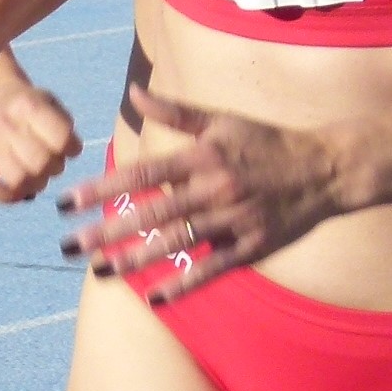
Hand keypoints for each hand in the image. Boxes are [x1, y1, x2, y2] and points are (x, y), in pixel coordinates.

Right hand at [0, 79, 82, 202]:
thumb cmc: (30, 107)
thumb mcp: (51, 103)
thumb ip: (65, 126)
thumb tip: (70, 154)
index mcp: (29, 105)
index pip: (61, 138)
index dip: (72, 149)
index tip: (71, 149)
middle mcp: (5, 122)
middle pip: (40, 163)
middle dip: (54, 169)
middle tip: (53, 165)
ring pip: (18, 180)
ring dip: (35, 185)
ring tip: (38, 177)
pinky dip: (9, 197)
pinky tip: (20, 191)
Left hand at [55, 84, 341, 303]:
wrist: (324, 167)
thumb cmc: (266, 141)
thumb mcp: (222, 120)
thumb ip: (175, 113)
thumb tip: (133, 93)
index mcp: (203, 155)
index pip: (143, 172)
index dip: (102, 187)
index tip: (67, 201)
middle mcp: (214, 186)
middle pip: (151, 212)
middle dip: (106, 230)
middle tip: (69, 245)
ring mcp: (233, 218)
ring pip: (176, 243)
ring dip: (135, 259)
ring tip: (99, 272)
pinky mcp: (251, 245)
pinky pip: (212, 268)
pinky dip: (183, 284)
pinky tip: (152, 297)